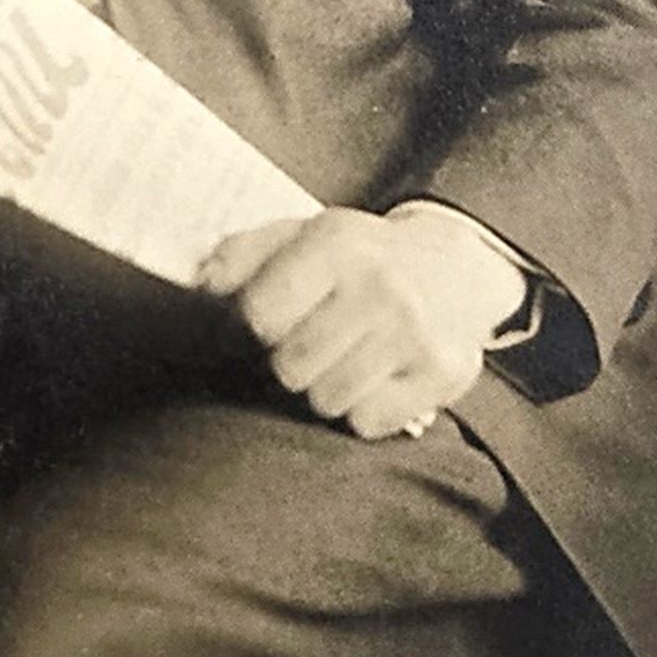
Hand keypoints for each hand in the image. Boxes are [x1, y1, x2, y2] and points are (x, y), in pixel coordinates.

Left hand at [197, 205, 526, 440]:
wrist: (456, 265)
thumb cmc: (359, 257)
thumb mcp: (301, 234)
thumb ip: (241, 253)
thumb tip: (201, 283)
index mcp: (336, 242)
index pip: (260, 313)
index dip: (253, 325)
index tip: (268, 319)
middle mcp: (380, 284)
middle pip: (290, 366)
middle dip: (289, 360)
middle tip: (312, 340)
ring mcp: (415, 331)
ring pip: (326, 400)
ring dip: (324, 387)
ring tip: (344, 355)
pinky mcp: (442, 372)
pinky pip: (366, 422)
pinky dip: (363, 408)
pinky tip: (377, 375)